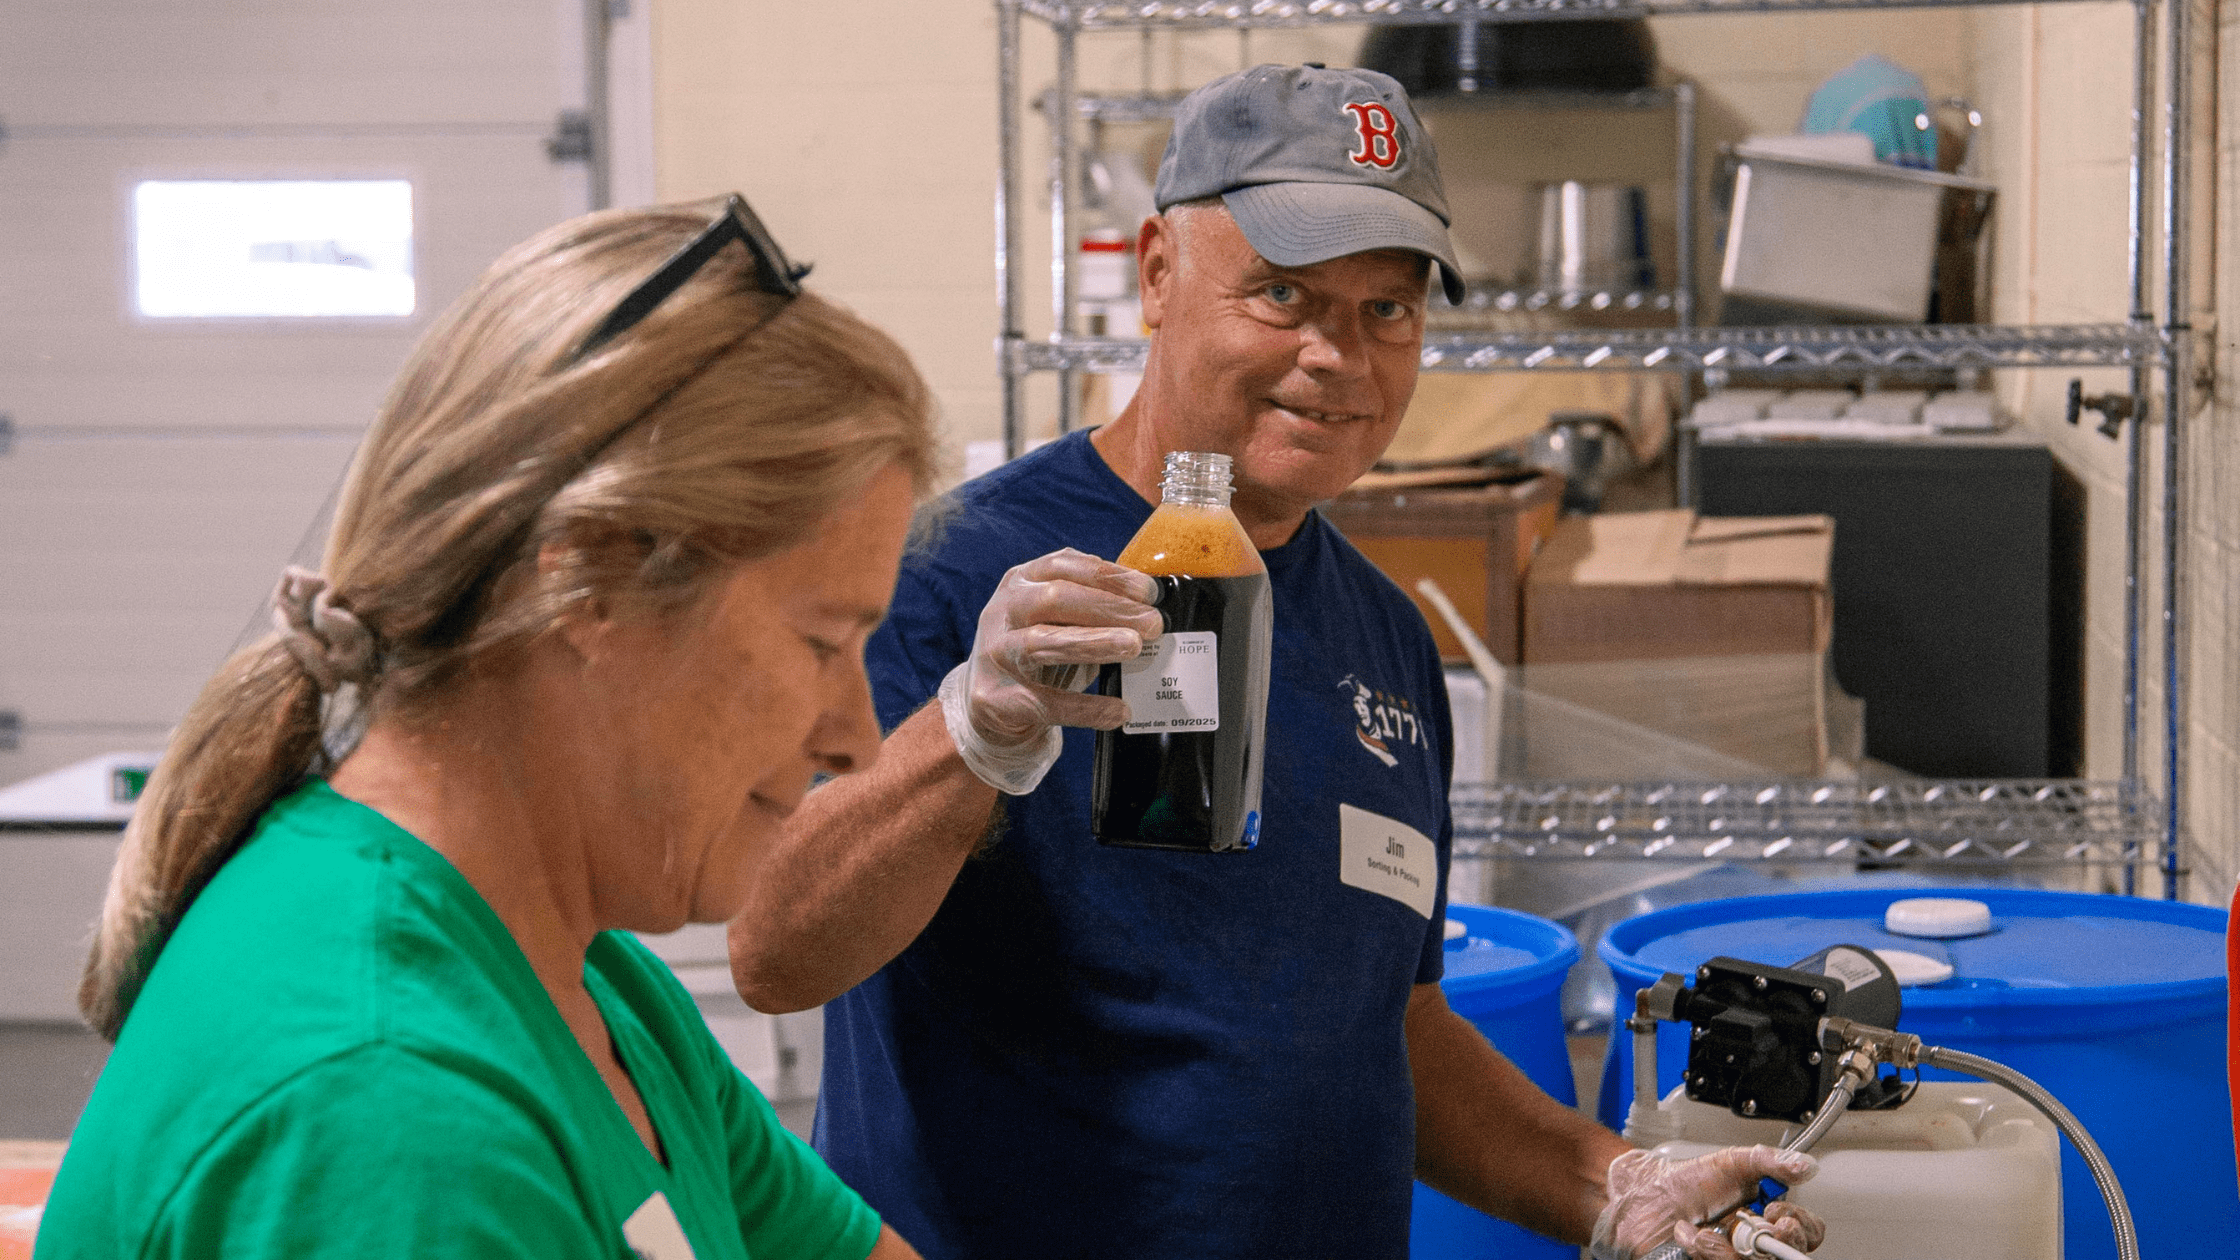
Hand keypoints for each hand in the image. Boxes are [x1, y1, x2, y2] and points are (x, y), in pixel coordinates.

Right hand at [939, 548, 1162, 793]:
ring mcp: (995, 653)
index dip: (1107, 576)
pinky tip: (1118, 710)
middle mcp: (1003, 611)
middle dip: (1109, 608)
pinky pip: (1045, 702)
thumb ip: (1091, 607)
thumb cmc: (1036, 653)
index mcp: (1021, 581)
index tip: (1149, 591)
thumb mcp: (1056, 619)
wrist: (987, 705)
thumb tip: (1148, 610)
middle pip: (1054, 598)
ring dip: (1094, 642)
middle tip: (1152, 623)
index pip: (1063, 566)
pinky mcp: (995, 697)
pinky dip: (1085, 708)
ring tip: (1133, 647)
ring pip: (1043, 642)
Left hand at [1590, 1146, 1824, 1259]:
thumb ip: (1768, 1162)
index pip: (1807, 1234)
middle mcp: (1756, 1246)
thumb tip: (1806, 1167)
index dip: (1799, 1228)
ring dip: (1719, 1251)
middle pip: (1782, 1259)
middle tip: (1740, 1230)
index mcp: (1770, 1220)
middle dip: (1761, 1245)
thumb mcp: (1731, 1163)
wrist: (1645, 1196)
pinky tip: (1686, 1239)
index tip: (1775, 1212)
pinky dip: (1700, 1254)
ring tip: (1697, 1232)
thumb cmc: (1688, 1182)